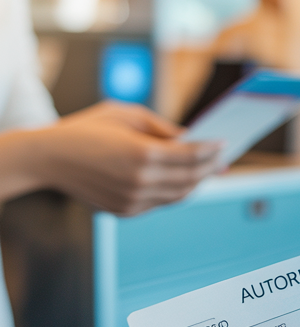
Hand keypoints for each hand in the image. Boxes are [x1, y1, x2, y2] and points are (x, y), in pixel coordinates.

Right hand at [29, 101, 220, 214]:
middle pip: (190, 178)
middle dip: (210, 168)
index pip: (190, 156)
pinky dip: (176, 191)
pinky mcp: (127, 211)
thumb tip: (193, 138)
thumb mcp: (126, 116)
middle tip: (223, 159)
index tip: (225, 144)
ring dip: (197, 182)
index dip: (211, 150)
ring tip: (208, 170)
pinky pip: (162, 202)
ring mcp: (133, 200)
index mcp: (141, 154)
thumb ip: (163, 129)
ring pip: (179, 195)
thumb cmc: (87, 129)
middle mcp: (140, 181)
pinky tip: (184, 179)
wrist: (47, 158)